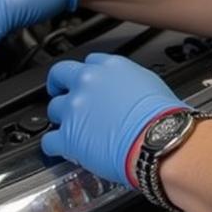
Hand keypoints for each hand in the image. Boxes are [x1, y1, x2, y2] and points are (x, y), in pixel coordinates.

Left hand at [42, 52, 186, 186]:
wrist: (159, 140)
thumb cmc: (162, 116)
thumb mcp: (150, 83)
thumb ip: (127, 80)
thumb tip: (123, 89)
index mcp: (110, 68)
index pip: (89, 61)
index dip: (87, 73)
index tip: (87, 80)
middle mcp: (88, 83)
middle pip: (60, 75)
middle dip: (59, 85)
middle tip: (63, 94)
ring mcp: (74, 109)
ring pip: (54, 109)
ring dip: (62, 118)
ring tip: (75, 128)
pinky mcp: (67, 137)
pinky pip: (49, 141)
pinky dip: (55, 146)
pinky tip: (64, 149)